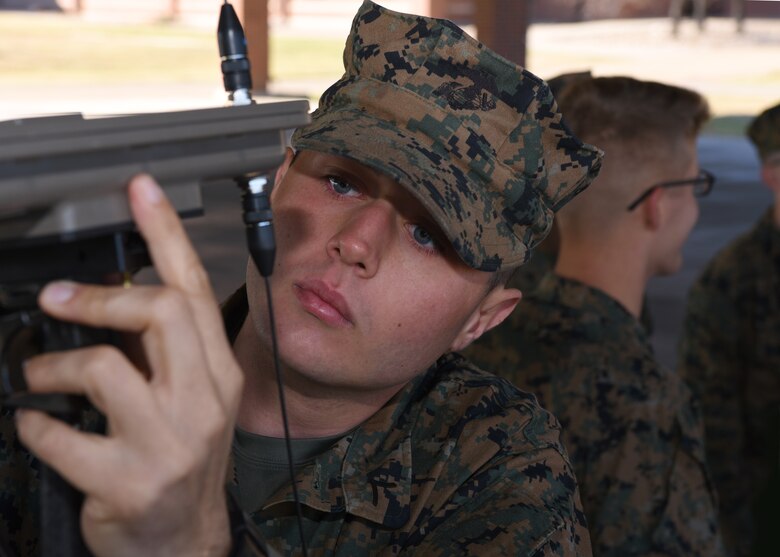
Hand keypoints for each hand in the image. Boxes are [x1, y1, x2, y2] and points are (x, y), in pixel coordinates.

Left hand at [16, 175, 243, 556]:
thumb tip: (111, 299)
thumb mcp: (191, 401)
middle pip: (161, 313)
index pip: (195, 289)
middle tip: (58, 300)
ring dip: (52, 369)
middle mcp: (203, 401)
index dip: (165, 234)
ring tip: (37, 379)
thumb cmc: (182, 464)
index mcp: (219, 373)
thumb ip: (163, 352)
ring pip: (104, 369)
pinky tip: (35, 427)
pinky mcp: (130, 481)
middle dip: (100, 299)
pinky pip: (62, 436)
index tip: (140, 189)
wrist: (182, 545)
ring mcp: (171, 442)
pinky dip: (34, 426)